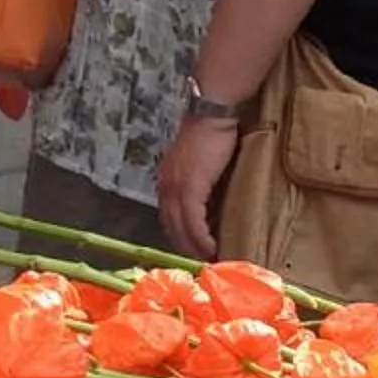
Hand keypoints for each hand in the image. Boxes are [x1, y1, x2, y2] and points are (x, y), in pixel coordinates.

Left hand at [159, 115, 241, 259]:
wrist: (211, 115)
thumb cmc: (210, 132)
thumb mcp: (198, 162)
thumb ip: (198, 181)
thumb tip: (209, 201)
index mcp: (166, 181)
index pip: (168, 216)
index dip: (180, 235)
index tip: (192, 249)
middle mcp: (166, 187)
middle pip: (171, 227)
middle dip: (185, 247)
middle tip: (201, 262)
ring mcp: (176, 189)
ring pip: (181, 229)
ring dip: (194, 248)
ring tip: (209, 259)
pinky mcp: (190, 189)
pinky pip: (194, 223)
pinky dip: (201, 239)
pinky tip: (211, 248)